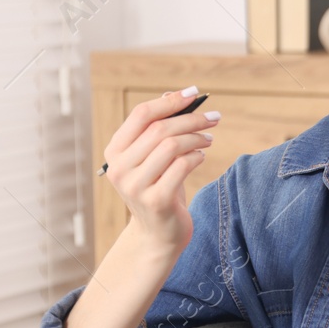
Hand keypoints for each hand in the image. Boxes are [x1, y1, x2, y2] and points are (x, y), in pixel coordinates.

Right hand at [101, 88, 220, 251]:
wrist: (158, 234)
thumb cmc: (159, 189)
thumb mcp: (154, 158)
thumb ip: (158, 129)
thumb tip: (174, 94)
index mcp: (114, 152)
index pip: (141, 114)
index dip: (170, 101)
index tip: (194, 93)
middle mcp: (119, 168)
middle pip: (160, 129)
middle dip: (192, 119)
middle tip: (214, 117)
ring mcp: (135, 186)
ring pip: (172, 146)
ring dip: (197, 138)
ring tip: (209, 139)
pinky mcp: (156, 200)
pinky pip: (182, 167)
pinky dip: (196, 157)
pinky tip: (201, 157)